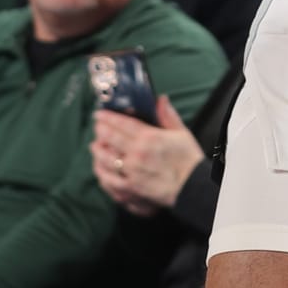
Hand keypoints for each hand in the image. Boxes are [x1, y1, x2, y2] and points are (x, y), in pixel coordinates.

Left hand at [93, 97, 203, 214]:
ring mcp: (131, 171)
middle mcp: (137, 153)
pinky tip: (99, 168)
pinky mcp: (130, 188)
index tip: (100, 114)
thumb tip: (159, 99)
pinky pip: (109, 179)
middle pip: (110, 138)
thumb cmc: (188, 160)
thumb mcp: (181, 132)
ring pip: (105, 159)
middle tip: (97, 126)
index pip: (122, 123)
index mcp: (149, 137)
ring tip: (95, 146)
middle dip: (100, 130)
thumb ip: (167, 115)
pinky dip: (101, 172)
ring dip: (97, 150)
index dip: (108, 117)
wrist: (192, 186)